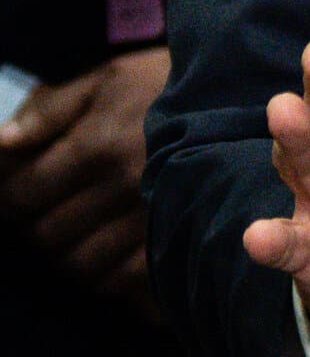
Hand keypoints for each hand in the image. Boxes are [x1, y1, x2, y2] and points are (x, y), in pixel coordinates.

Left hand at [0, 47, 168, 309]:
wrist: (239, 89)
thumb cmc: (165, 81)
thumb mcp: (107, 78)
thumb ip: (51, 110)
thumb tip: (1, 143)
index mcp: (97, 145)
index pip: (24, 194)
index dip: (9, 198)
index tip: (16, 191)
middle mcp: (120, 186)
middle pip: (48, 235)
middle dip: (37, 225)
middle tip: (50, 209)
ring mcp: (151, 215)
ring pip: (81, 263)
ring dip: (69, 253)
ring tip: (78, 231)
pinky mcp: (177, 234)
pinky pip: (122, 279)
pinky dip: (105, 274)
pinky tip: (107, 251)